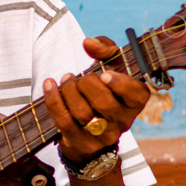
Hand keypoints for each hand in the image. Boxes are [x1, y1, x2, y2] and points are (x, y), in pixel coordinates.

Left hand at [42, 37, 149, 168]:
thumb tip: (89, 43)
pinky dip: (53, 99)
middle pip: (104, 103)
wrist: (89, 129)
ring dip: (68, 90)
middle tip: (79, 77)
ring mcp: (102, 135)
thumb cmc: (103, 89)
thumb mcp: (111, 66)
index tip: (104, 73)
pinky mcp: (80, 142)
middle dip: (86, 84)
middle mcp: (123, 121)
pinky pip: (64, 120)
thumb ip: (106, 49)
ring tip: (66, 80)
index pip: (136, 94)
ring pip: (82, 112)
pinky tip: (49, 85)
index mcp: (135, 102)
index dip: (121, 84)